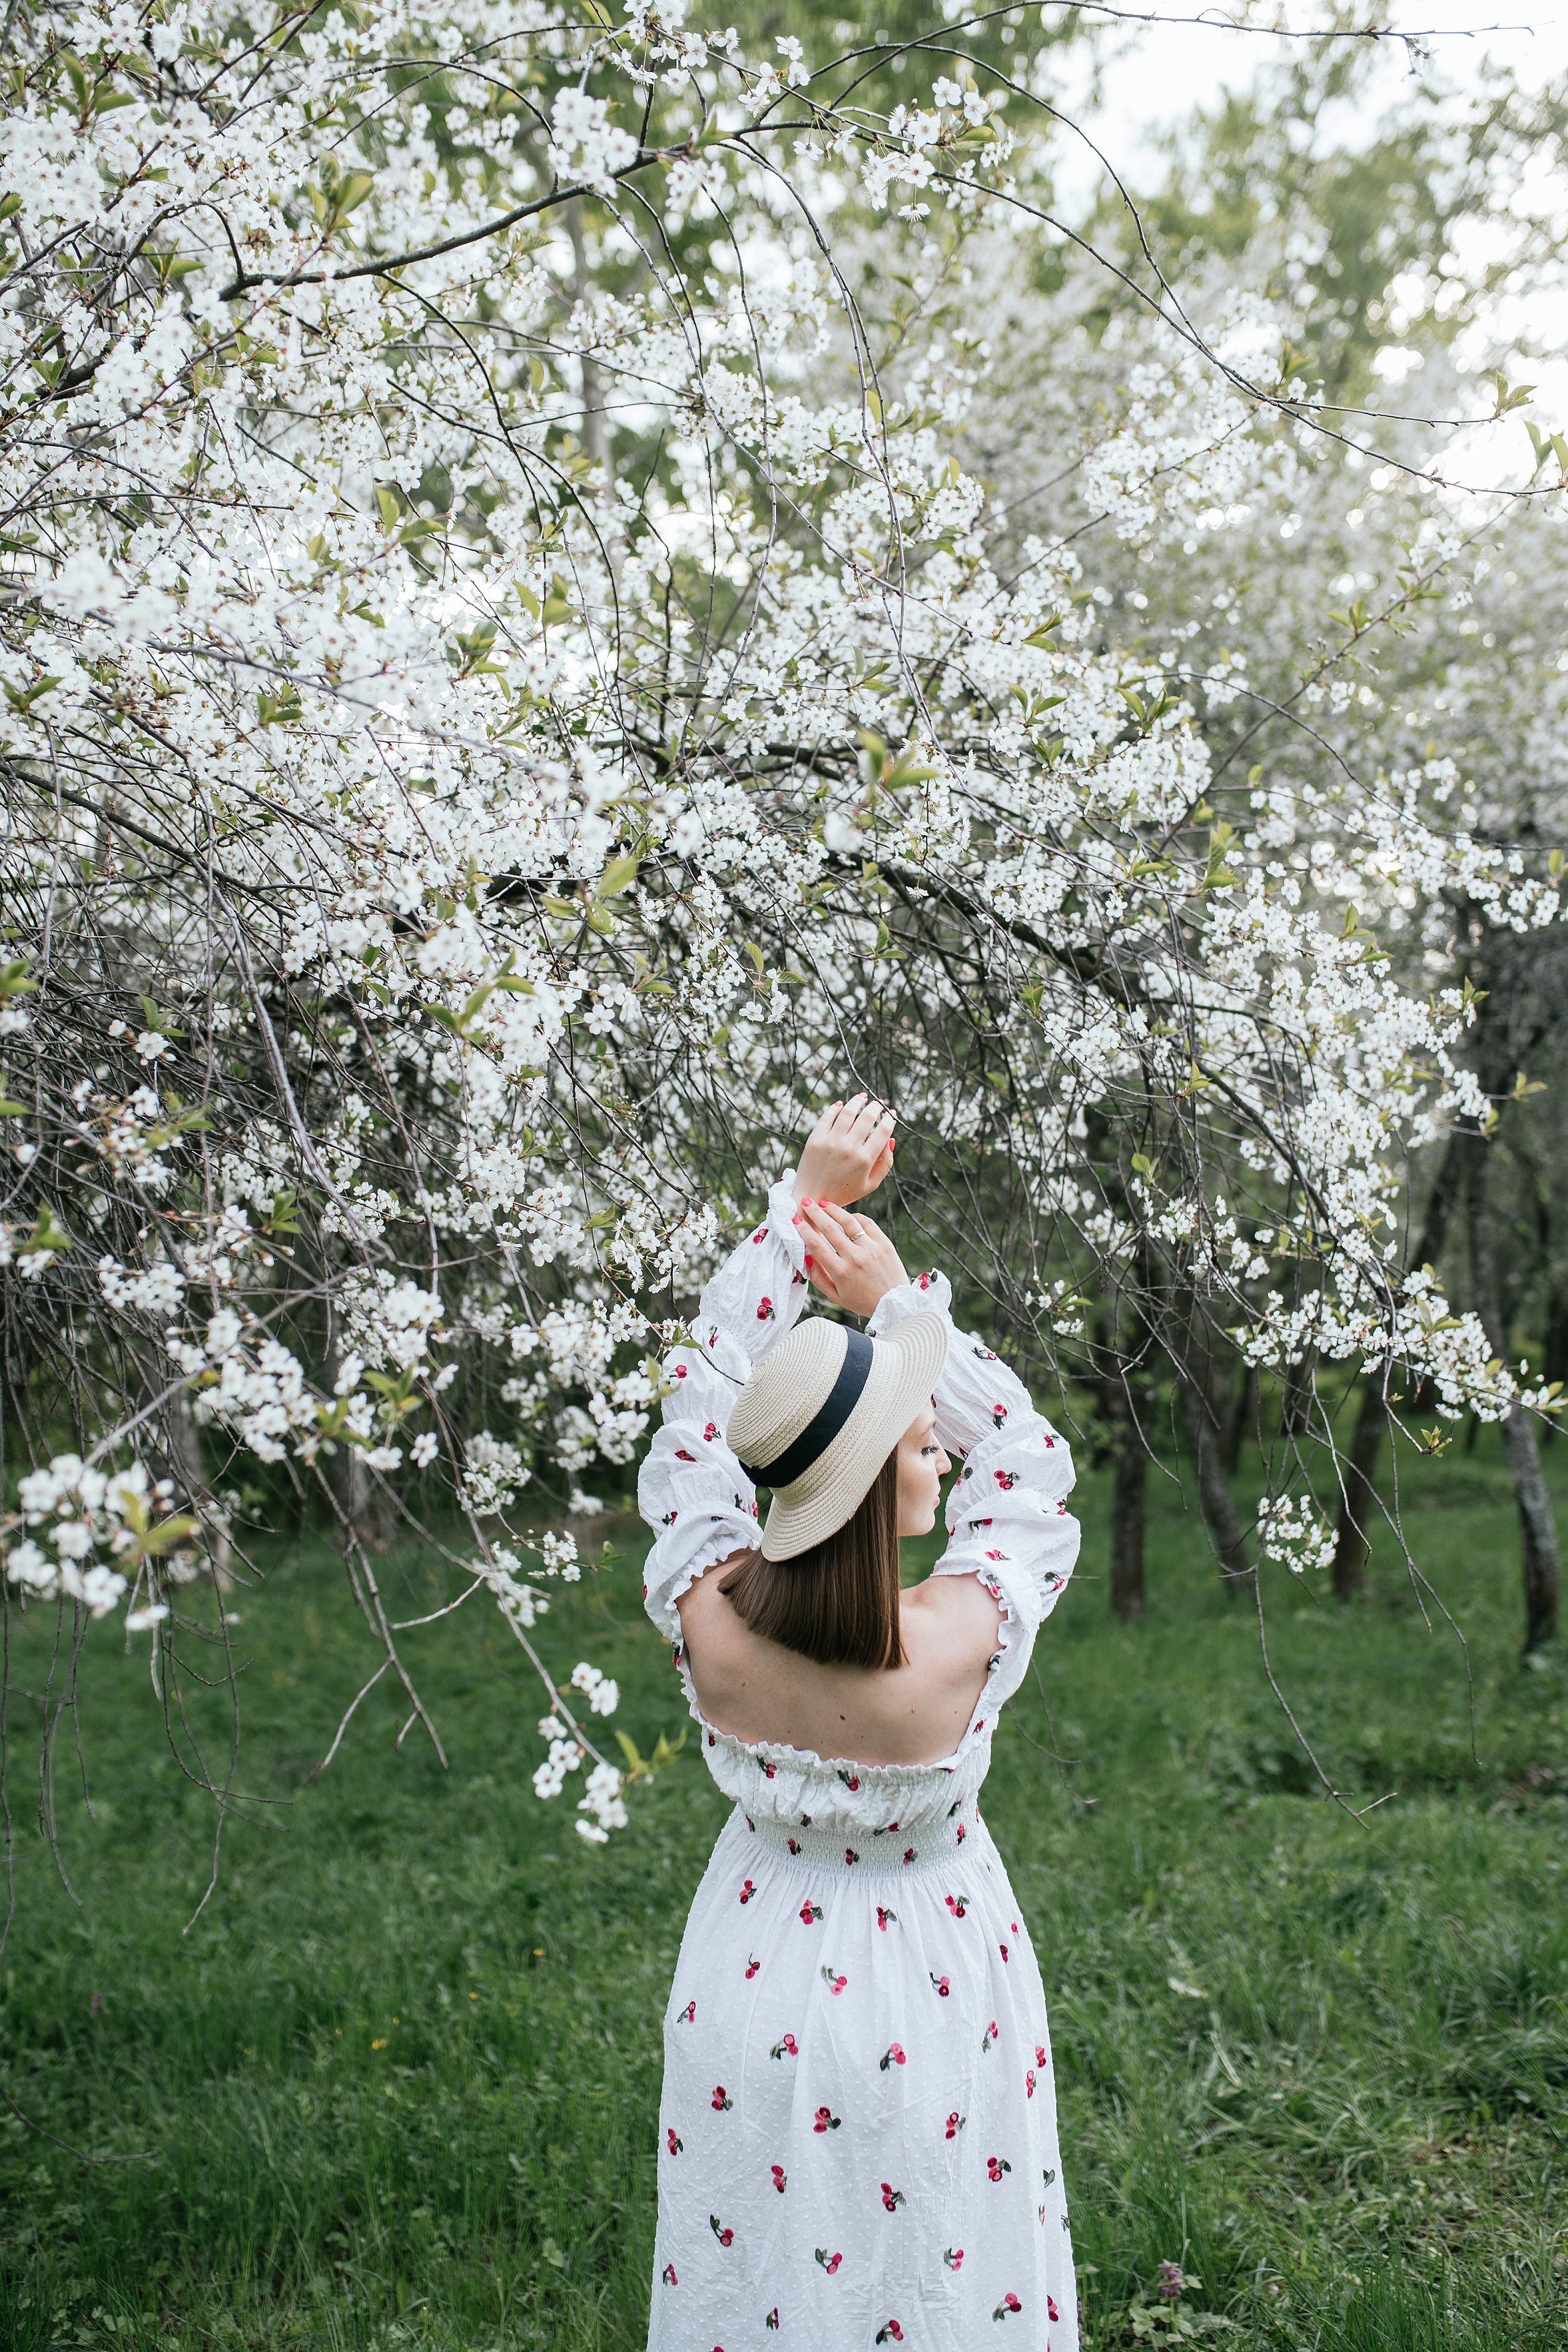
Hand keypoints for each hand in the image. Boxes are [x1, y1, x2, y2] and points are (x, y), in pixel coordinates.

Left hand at [793, 1093, 894, 1207]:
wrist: (812, 1196)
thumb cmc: (844, 1192)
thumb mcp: (871, 1184)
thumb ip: (885, 1163)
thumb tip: (891, 1138)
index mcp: (864, 1160)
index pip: (883, 1131)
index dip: (890, 1119)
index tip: (892, 1113)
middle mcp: (848, 1148)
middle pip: (867, 1117)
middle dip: (877, 1106)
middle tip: (879, 1103)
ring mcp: (830, 1142)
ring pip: (848, 1112)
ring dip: (857, 1101)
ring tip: (863, 1098)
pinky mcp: (815, 1140)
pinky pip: (827, 1117)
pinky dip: (835, 1107)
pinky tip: (841, 1104)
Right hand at [795, 1201, 906, 1318]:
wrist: (894, 1303)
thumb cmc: (862, 1301)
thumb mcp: (836, 1296)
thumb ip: (818, 1278)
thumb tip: (806, 1256)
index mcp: (841, 1272)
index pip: (817, 1245)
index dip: (804, 1230)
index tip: (796, 1220)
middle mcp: (855, 1258)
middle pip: (830, 1229)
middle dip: (815, 1213)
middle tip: (806, 1202)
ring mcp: (871, 1249)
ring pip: (849, 1222)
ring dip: (833, 1210)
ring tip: (823, 1203)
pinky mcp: (884, 1244)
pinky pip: (867, 1223)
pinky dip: (855, 1216)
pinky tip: (847, 1215)